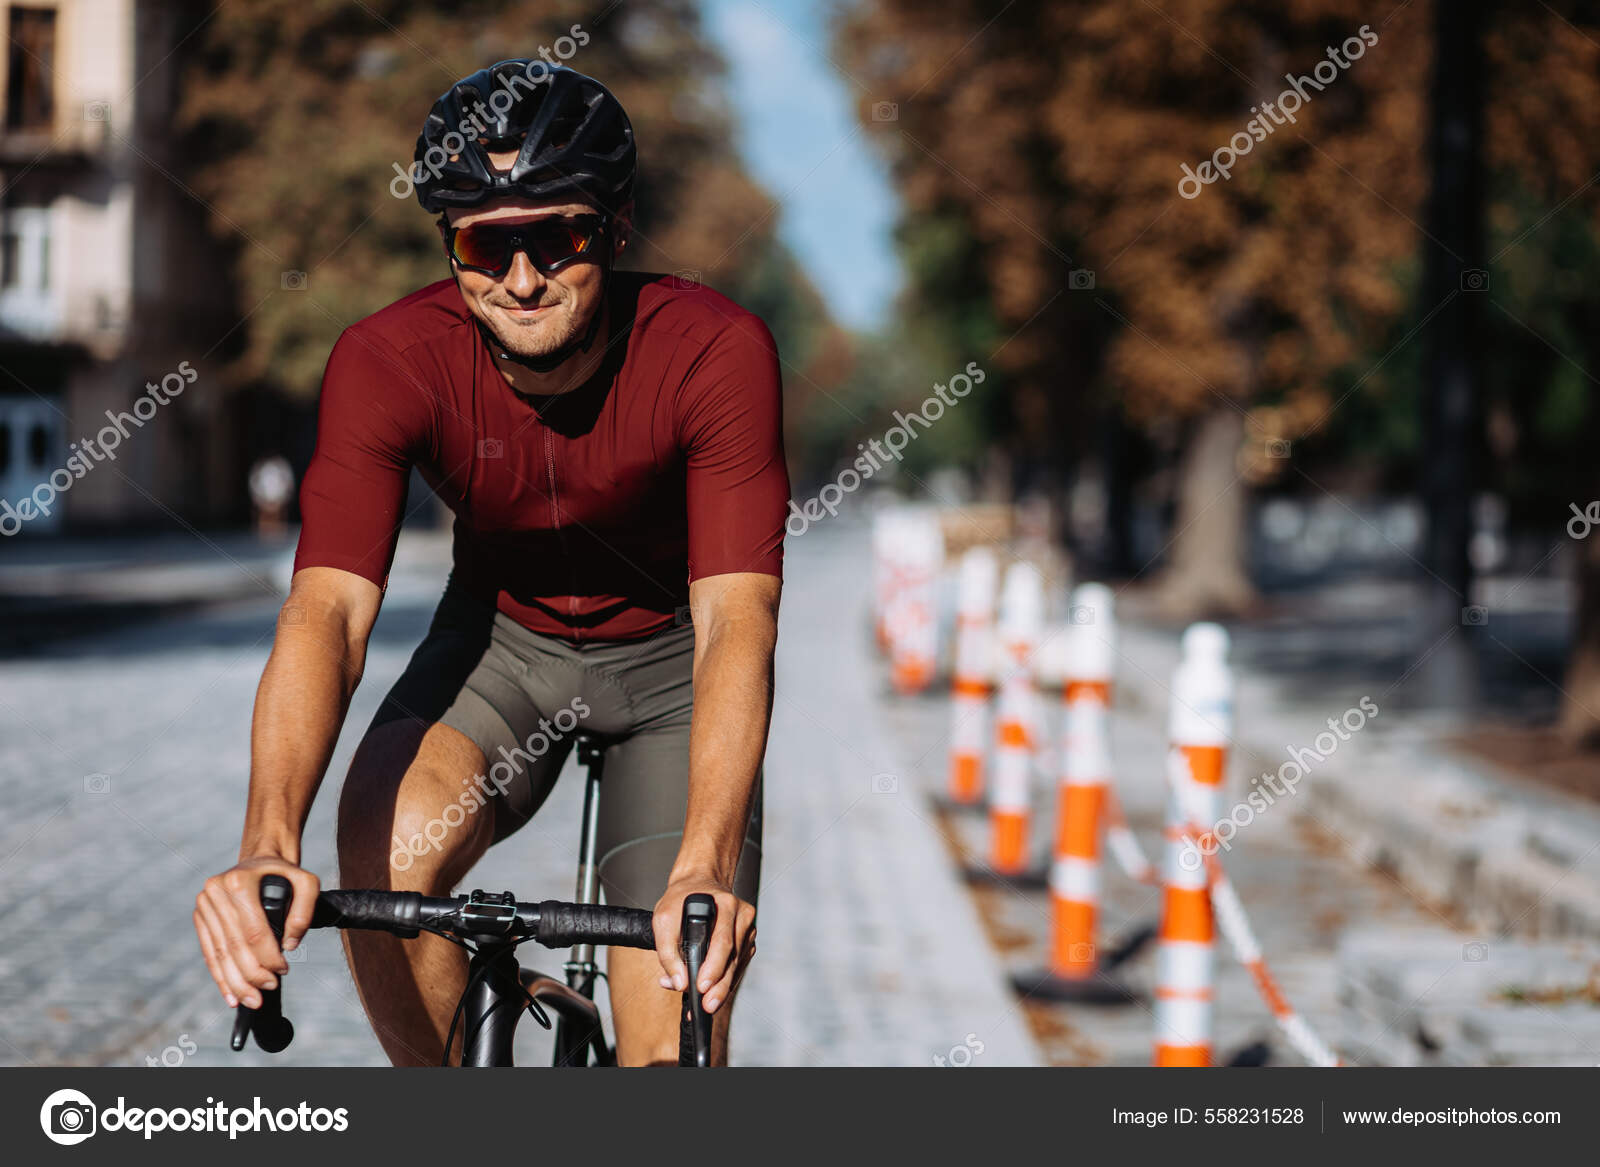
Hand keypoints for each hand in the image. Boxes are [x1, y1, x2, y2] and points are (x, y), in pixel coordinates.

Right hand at [194, 856, 319, 1009]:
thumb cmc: (283, 874)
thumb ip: (305, 912)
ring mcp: (204, 905)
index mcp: (239, 882)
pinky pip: (210, 952)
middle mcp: (216, 892)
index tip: (283, 970)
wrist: (259, 860)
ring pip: (220, 953)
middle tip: (269, 989)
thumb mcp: (306, 882)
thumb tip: (290, 944)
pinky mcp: (200, 917)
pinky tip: (231, 995)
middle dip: (252, 974)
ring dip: (235, 982)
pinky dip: (220, 976)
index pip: (254, 931)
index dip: (268, 956)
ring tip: (251, 1000)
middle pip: (235, 945)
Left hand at [651, 873, 755, 1013]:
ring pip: (737, 964)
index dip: (713, 966)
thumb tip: (678, 982)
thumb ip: (667, 952)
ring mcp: (747, 927)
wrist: (698, 883)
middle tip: (707, 1006)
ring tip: (706, 1004)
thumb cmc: (681, 900)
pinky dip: (727, 980)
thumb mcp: (663, 919)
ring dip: (722, 987)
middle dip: (719, 986)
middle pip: (733, 956)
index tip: (701, 986)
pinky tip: (715, 991)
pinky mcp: (747, 939)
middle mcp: (741, 914)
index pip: (721, 940)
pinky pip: (739, 964)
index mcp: (725, 904)